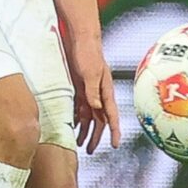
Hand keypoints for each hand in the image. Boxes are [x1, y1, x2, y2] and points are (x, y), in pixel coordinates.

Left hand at [68, 39, 119, 153]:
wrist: (80, 37)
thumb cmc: (88, 52)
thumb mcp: (90, 72)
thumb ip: (93, 91)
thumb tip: (96, 108)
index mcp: (106, 90)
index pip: (111, 115)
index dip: (114, 131)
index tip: (115, 144)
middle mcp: (99, 93)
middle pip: (99, 120)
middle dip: (96, 136)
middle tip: (90, 150)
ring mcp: (89, 91)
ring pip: (89, 116)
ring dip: (85, 130)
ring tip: (79, 143)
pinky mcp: (80, 87)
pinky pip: (79, 107)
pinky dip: (76, 118)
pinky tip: (72, 126)